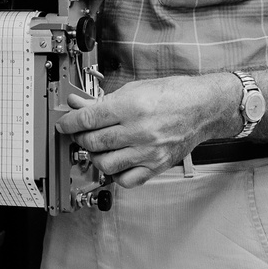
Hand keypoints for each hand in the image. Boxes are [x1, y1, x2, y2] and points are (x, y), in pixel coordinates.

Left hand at [55, 75, 227, 186]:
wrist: (202, 108)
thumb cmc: (173, 94)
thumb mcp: (134, 89)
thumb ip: (104, 100)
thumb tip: (79, 104)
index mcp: (132, 107)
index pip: (89, 118)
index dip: (70, 122)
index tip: (64, 123)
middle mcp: (140, 131)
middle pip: (94, 142)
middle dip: (80, 137)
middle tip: (79, 132)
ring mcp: (148, 152)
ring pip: (105, 164)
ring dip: (94, 156)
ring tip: (96, 147)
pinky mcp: (156, 166)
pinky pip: (126, 180)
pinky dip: (114, 174)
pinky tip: (115, 162)